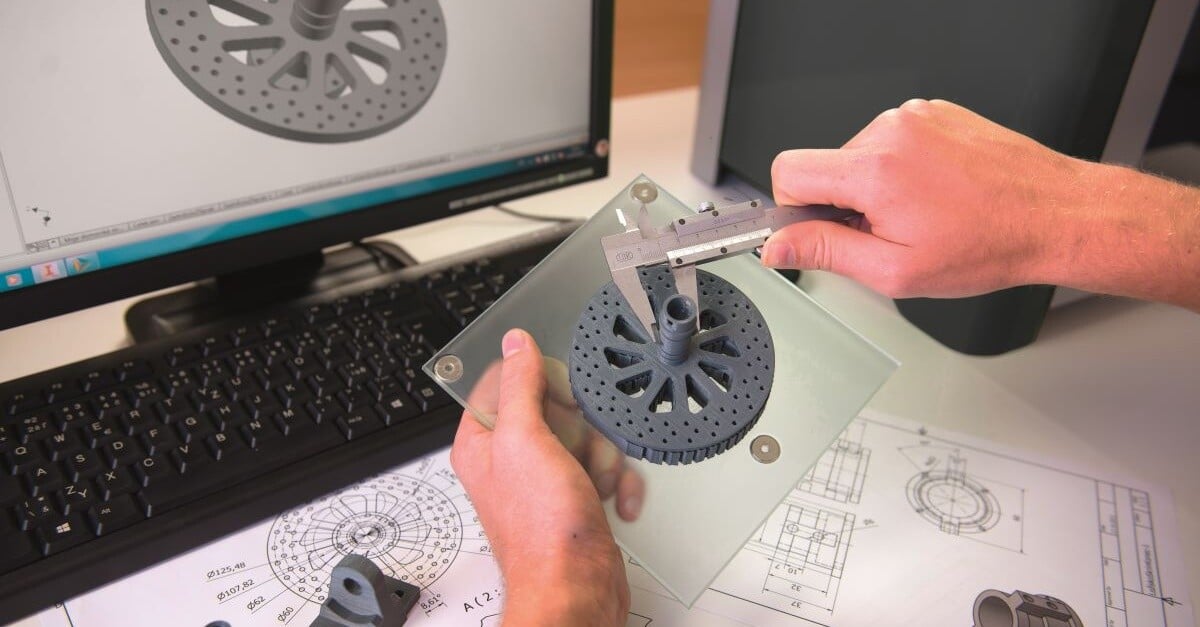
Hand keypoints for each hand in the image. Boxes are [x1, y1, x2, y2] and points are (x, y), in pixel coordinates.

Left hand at [450, 329, 631, 625]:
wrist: (577, 588)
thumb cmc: (541, 531)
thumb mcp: (525, 439)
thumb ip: (519, 385)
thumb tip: (514, 343)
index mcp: (483, 442)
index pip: (505, 383)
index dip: (537, 383)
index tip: (555, 396)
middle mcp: (511, 460)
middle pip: (557, 409)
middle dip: (583, 430)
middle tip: (577, 450)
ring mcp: (546, 480)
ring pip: (587, 438)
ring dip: (604, 460)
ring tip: (595, 484)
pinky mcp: (577, 498)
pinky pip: (605, 470)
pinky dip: (617, 484)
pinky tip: (613, 501)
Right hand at [761, 98, 1199, 310]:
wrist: (1056, 215)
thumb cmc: (989, 245)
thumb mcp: (895, 270)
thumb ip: (825, 253)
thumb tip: (778, 247)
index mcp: (874, 171)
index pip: (788, 171)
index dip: (793, 208)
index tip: (817, 230)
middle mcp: (891, 132)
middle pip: (825, 165)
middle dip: (843, 203)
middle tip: (888, 233)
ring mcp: (916, 118)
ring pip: (858, 155)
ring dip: (876, 187)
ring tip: (921, 214)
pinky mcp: (936, 113)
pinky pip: (893, 141)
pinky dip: (903, 169)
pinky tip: (936, 194)